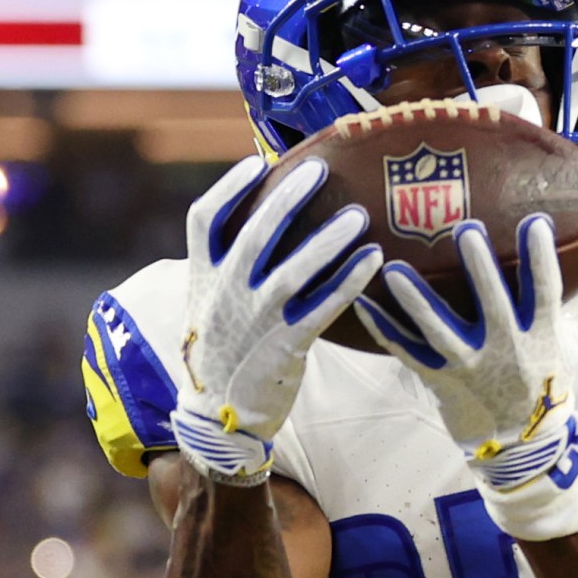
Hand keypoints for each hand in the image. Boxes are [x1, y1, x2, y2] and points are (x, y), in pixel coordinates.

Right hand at [173, 156, 379, 484]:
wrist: (220, 415)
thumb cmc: (223, 352)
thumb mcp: (208, 304)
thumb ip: (225, 266)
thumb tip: (254, 225)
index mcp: (202, 277)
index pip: (204, 219)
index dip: (230, 188)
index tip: (256, 162)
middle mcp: (226, 293)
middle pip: (255, 234)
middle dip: (287, 199)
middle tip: (319, 171)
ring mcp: (256, 319)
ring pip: (295, 270)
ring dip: (329, 240)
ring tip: (359, 217)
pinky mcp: (286, 344)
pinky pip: (323, 306)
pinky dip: (349, 282)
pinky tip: (374, 261)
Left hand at [355, 215, 577, 538]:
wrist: (523, 444)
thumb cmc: (549, 379)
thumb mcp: (576, 334)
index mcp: (541, 334)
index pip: (546, 291)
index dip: (541, 259)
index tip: (535, 223)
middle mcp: (507, 350)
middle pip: (493, 306)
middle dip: (480, 270)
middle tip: (465, 231)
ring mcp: (470, 367)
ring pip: (440, 331)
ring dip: (415, 300)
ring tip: (393, 268)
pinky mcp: (440, 381)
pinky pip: (407, 353)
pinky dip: (383, 329)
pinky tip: (360, 301)